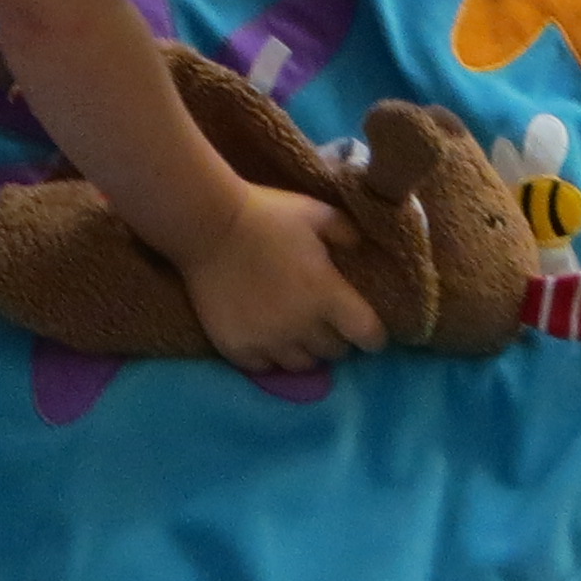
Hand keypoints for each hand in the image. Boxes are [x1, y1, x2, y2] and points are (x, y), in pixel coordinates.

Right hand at [173, 184, 386, 372]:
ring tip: (297, 332)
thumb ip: (344, 233)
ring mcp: (268, 341)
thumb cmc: (265, 215)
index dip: (373, 335)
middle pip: (335, 352)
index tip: (367, 329)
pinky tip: (267, 337)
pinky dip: (271, 356)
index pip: (368, 336)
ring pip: (302, 365)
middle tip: (325, 321)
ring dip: (305, 350)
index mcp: (327, 295)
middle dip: (335, 337)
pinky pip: (266, 367)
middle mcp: (302, 327)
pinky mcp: (238, 349)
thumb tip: (360, 248)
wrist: (208, 225)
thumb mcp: (314, 213)